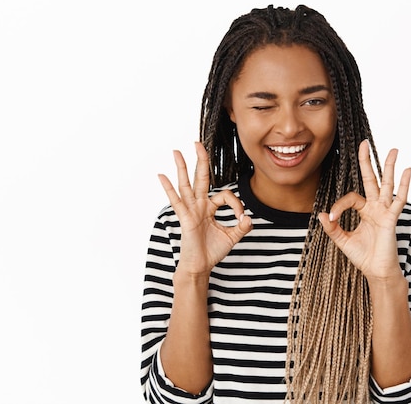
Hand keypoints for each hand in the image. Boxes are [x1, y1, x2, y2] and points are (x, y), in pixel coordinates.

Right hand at [158, 142, 252, 276]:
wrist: (200, 267)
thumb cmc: (212, 252)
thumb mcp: (232, 237)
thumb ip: (242, 227)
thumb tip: (249, 218)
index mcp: (210, 208)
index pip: (225, 195)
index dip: (236, 204)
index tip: (242, 217)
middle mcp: (199, 205)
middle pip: (200, 178)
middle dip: (201, 160)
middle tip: (197, 143)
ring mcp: (190, 210)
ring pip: (186, 184)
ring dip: (182, 167)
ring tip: (176, 151)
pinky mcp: (185, 218)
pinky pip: (176, 201)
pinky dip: (169, 188)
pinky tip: (162, 176)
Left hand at [318, 140, 410, 280]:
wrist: (376, 272)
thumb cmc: (363, 256)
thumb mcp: (342, 240)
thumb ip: (332, 227)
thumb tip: (321, 213)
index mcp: (364, 211)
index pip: (350, 197)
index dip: (338, 205)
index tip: (331, 217)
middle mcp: (375, 207)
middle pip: (371, 179)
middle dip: (367, 161)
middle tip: (364, 143)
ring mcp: (385, 211)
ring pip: (387, 184)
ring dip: (389, 166)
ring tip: (393, 149)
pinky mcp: (392, 219)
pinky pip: (399, 199)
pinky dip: (404, 185)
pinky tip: (407, 170)